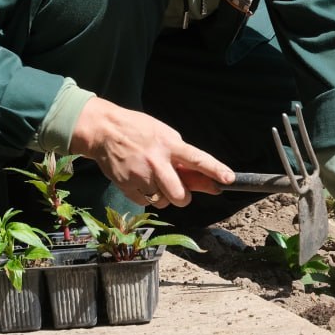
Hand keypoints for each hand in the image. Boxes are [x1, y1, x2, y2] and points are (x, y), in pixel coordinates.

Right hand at [69, 97, 233, 208]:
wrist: (104, 131)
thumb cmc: (139, 131)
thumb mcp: (164, 135)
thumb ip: (182, 158)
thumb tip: (205, 179)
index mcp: (169, 144)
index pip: (198, 159)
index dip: (215, 170)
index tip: (229, 179)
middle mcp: (156, 161)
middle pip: (180, 195)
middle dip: (183, 197)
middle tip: (179, 189)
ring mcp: (140, 175)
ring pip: (164, 202)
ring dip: (164, 197)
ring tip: (155, 180)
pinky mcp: (127, 186)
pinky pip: (147, 203)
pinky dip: (148, 197)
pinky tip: (142, 181)